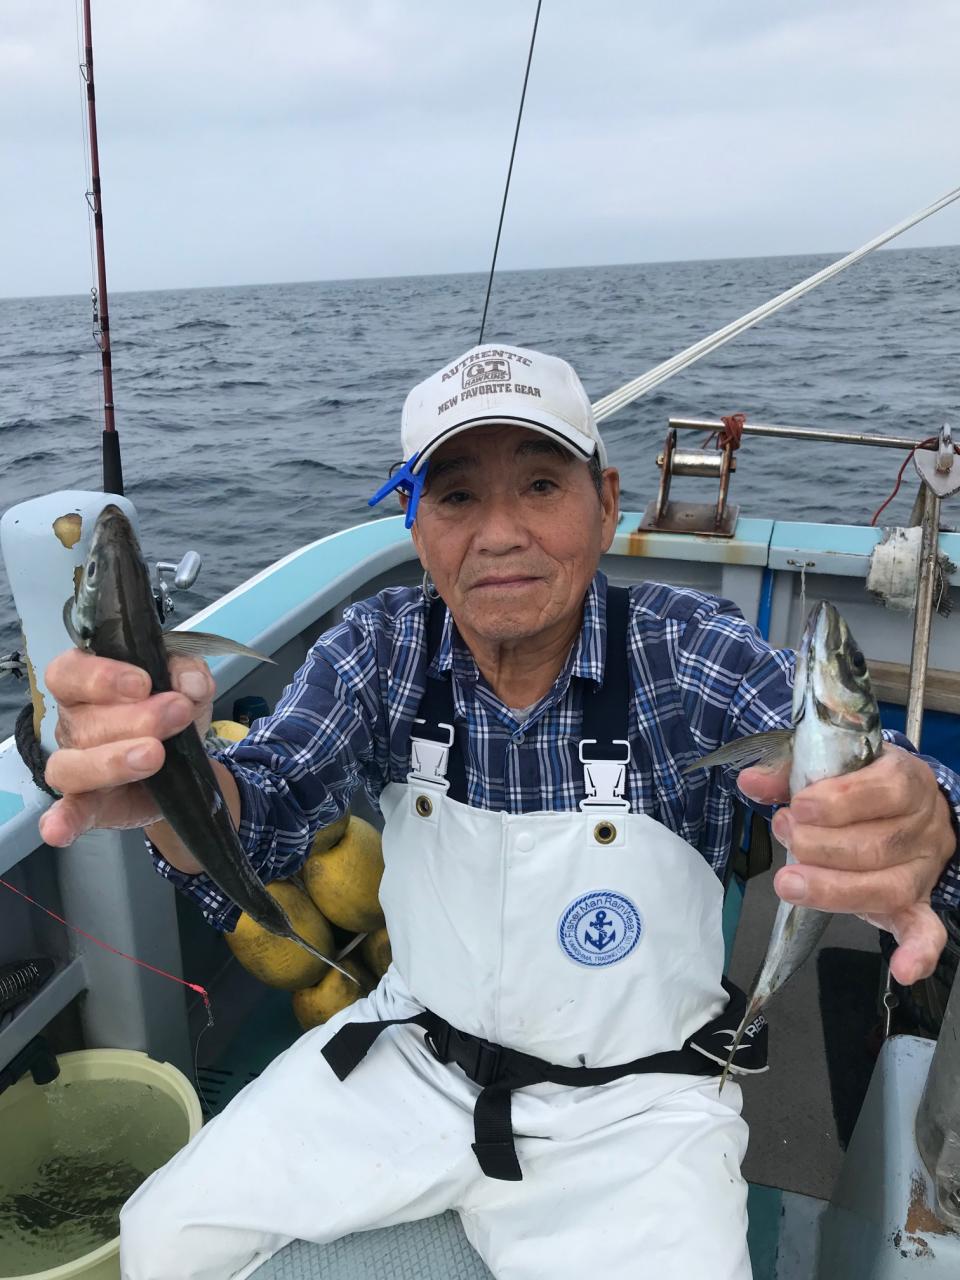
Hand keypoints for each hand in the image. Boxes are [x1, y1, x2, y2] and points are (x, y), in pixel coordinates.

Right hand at [39, 648, 214, 846]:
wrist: (189, 764)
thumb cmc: (173, 713)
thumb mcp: (188, 686)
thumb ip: (188, 674)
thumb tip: (191, 681)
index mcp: (87, 684)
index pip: (71, 672)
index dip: (101, 676)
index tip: (144, 683)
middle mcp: (74, 723)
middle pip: (84, 721)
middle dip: (135, 718)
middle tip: (177, 713)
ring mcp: (76, 766)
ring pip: (71, 765)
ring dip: (112, 761)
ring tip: (154, 756)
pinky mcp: (89, 804)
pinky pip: (67, 812)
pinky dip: (61, 821)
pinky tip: (59, 830)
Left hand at [738, 745, 954, 984]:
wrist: (906, 804)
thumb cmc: (859, 784)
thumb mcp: (830, 765)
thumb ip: (789, 773)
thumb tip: (750, 783)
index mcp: (906, 780)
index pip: (885, 790)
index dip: (840, 802)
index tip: (799, 807)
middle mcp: (923, 827)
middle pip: (878, 845)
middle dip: (821, 846)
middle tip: (786, 836)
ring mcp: (922, 869)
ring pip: (888, 887)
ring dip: (833, 889)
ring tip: (789, 883)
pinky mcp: (917, 903)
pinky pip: (926, 930)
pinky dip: (917, 952)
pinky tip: (902, 970)